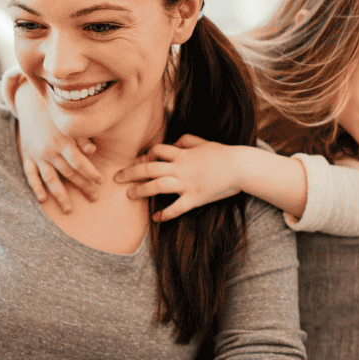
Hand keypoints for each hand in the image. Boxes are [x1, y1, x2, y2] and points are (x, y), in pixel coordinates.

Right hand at [12, 74, 101, 212]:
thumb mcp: (68, 121)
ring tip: (69, 209)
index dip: (90, 173)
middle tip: (94, 198)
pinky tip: (43, 199)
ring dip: (60, 195)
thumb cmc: (53, 112)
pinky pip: (31, 174)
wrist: (28, 102)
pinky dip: (36, 187)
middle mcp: (50, 151)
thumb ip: (81, 137)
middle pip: (69, 173)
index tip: (100, 181)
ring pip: (50, 179)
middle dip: (83, 186)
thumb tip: (92, 151)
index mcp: (63, 141)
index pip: (79, 162)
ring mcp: (37, 155)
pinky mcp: (27, 155)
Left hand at [115, 134, 243, 221]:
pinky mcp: (195, 198)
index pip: (156, 151)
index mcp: (182, 154)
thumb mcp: (203, 142)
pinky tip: (156, 218)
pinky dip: (165, 214)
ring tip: (130, 195)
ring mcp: (187, 184)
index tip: (138, 162)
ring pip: (157, 186)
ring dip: (141, 191)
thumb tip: (174, 142)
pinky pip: (176, 208)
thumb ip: (186, 140)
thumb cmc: (223, 154)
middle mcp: (181, 168)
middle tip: (117, 178)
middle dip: (131, 173)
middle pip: (149, 169)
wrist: (241, 167)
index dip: (145, 156)